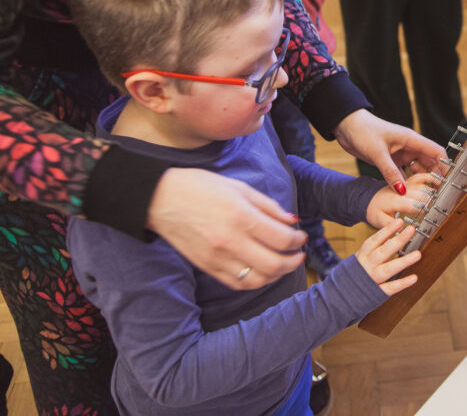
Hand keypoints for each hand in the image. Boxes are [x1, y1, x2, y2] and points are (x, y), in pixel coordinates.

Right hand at [147, 168, 306, 289]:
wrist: (160, 199)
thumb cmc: (200, 187)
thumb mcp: (239, 188)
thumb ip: (269, 206)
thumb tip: (293, 221)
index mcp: (241, 216)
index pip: (282, 238)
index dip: (298, 240)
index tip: (302, 236)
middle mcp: (230, 241)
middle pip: (274, 264)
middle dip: (294, 261)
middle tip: (299, 254)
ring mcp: (217, 258)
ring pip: (258, 279)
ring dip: (277, 275)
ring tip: (284, 264)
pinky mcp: (207, 268)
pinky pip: (238, 284)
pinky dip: (256, 281)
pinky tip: (263, 271)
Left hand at [335, 109, 443, 192]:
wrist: (346, 126)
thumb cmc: (363, 131)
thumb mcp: (378, 153)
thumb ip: (390, 173)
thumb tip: (403, 191)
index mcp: (411, 140)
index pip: (436, 152)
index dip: (445, 165)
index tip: (448, 181)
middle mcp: (409, 147)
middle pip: (429, 163)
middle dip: (434, 177)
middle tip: (436, 194)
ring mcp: (400, 154)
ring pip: (416, 169)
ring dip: (419, 181)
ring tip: (423, 196)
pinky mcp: (390, 160)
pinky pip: (402, 174)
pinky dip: (405, 183)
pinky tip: (406, 194)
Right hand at [355, 218, 420, 295]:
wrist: (341, 294)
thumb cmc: (356, 272)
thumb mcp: (361, 257)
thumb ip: (375, 247)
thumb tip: (391, 235)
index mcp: (363, 255)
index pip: (375, 240)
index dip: (387, 230)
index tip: (400, 222)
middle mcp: (367, 265)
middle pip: (383, 251)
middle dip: (397, 241)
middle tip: (411, 230)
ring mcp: (372, 279)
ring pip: (388, 269)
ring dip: (403, 262)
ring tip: (417, 254)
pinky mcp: (376, 292)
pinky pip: (390, 288)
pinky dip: (402, 283)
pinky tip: (414, 278)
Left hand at [365, 172, 440, 228]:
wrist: (367, 197)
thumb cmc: (372, 210)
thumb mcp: (377, 220)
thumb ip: (390, 226)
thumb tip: (403, 231)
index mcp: (394, 200)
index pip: (412, 203)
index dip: (423, 208)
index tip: (431, 214)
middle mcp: (401, 189)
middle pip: (422, 192)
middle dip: (432, 199)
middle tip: (443, 206)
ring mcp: (405, 184)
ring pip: (423, 183)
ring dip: (435, 187)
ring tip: (446, 194)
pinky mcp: (407, 181)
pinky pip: (421, 176)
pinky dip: (431, 177)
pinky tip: (439, 182)